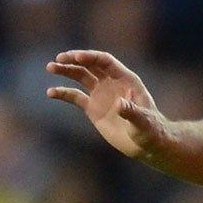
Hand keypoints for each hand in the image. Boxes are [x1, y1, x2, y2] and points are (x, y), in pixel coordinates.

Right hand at [45, 50, 176, 163]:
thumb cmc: (151, 131)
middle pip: (90, 65)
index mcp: (125, 79)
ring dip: (66, 70)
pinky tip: (51, 92)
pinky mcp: (93, 108)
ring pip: (81, 76)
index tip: (76, 58)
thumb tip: (119, 104)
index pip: (105, 61)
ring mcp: (101, 94)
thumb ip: (132, 112)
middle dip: (74, 60)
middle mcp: (111, 82)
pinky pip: (75, 97)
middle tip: (58, 59)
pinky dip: (63, 93)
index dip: (90, 57)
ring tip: (51, 67)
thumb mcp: (143, 122)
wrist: (147, 144)